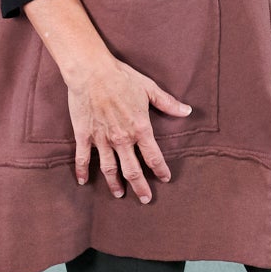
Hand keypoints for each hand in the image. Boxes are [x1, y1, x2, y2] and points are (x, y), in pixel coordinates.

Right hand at [65, 57, 192, 201]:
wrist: (91, 72)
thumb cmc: (121, 77)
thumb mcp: (149, 89)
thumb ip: (168, 103)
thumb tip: (187, 111)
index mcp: (140, 128)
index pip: (154, 156)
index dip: (161, 170)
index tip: (165, 178)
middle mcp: (122, 139)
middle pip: (133, 170)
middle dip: (140, 187)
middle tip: (145, 199)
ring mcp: (102, 140)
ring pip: (109, 169)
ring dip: (115, 184)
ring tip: (119, 195)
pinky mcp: (84, 136)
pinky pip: (83, 158)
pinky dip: (83, 171)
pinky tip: (83, 182)